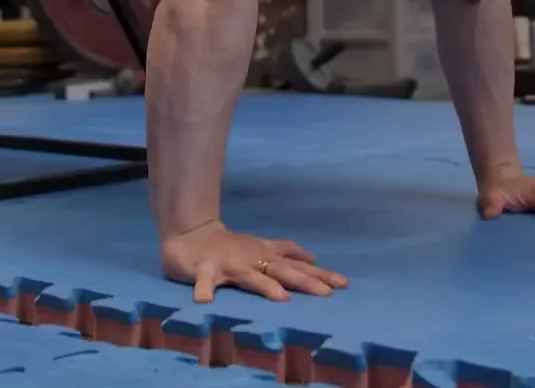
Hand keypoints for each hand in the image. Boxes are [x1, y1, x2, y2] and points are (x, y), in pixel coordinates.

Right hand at [160, 220, 348, 302]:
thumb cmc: (230, 245)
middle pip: (282, 270)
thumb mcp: (261, 247)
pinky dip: (204, 290)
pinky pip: (204, 281)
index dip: (320, 273)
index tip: (344, 283)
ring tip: (281, 299)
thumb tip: (314, 259)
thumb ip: (285, 252)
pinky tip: (204, 301)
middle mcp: (252, 257)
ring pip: (250, 276)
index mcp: (265, 254)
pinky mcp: (204, 269)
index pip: (297, 263)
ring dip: (265, 286)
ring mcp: (229, 263)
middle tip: (326, 294)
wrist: (191, 234)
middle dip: (305, 281)